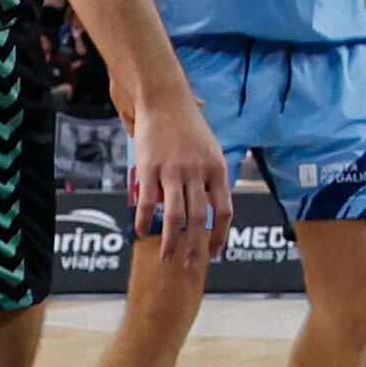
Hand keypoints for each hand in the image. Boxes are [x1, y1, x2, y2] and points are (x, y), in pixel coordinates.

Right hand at [126, 88, 228, 275]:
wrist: (166, 100)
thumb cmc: (189, 127)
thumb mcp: (211, 150)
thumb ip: (210, 178)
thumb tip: (211, 204)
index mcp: (217, 170)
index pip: (224, 211)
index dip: (220, 235)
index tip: (214, 254)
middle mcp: (198, 173)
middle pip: (199, 219)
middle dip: (194, 247)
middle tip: (189, 266)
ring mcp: (173, 171)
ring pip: (174, 215)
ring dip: (171, 242)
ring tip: (167, 259)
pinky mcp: (149, 168)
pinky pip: (146, 201)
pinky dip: (144, 220)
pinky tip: (141, 232)